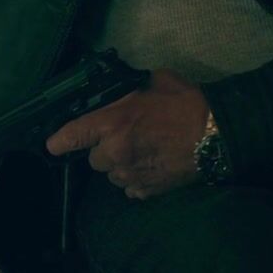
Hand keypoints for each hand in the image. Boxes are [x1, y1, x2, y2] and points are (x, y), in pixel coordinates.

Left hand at [46, 69, 207, 199]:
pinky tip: (152, 165)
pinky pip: (130, 188)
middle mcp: (115, 153)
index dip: (59, 141)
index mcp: (113, 124)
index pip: (72, 136)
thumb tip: (115, 92)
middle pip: (93, 159)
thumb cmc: (188, 104)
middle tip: (125, 138)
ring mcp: (130, 174)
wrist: (219, 134)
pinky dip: (136, 179)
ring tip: (143, 152)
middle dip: (104, 150)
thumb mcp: (154, 82)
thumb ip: (127, 90)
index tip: (53, 145)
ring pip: (111, 174)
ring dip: (120, 165)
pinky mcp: (146, 189)